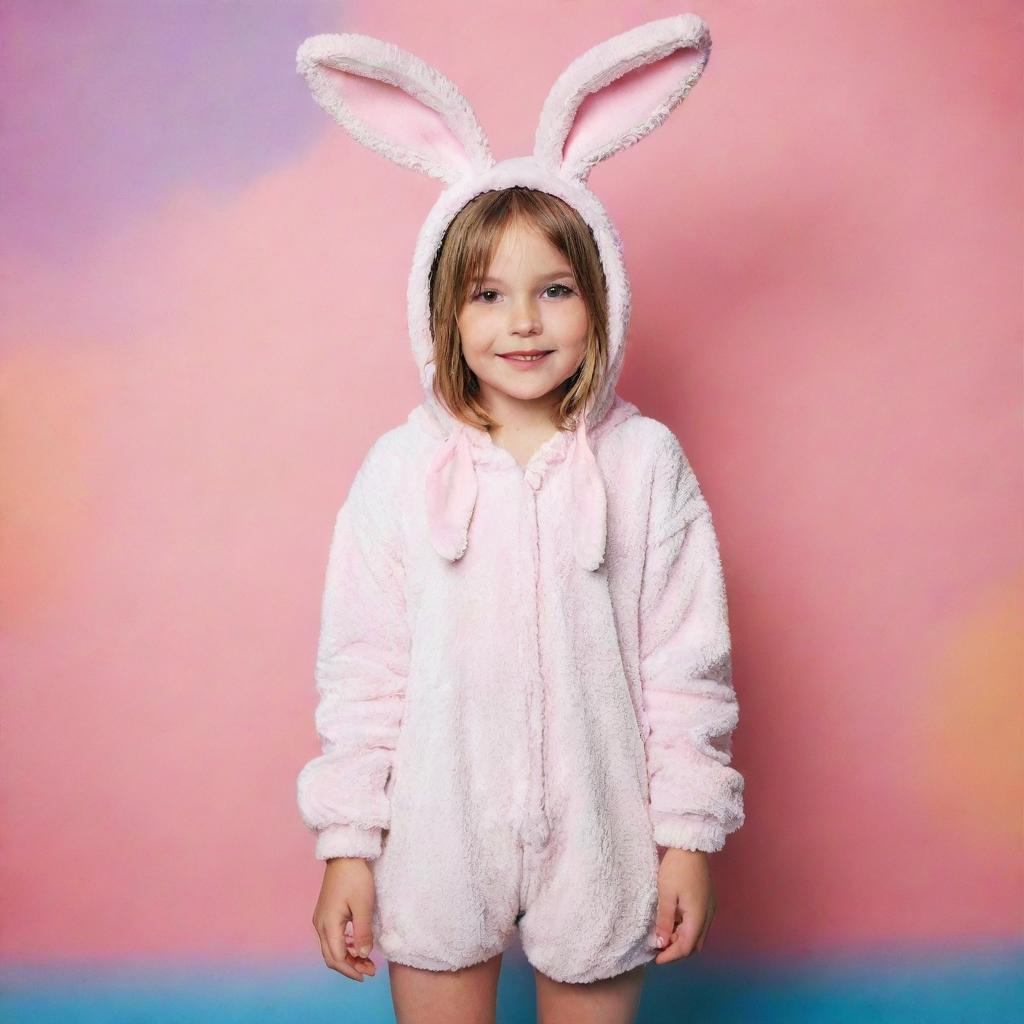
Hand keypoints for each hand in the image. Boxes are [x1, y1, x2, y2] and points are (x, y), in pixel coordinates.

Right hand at [312, 857, 377, 981]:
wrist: (344, 856)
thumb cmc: (355, 878)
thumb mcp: (363, 905)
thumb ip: (363, 932)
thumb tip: (363, 956)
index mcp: (328, 925)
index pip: (337, 958)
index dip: (352, 969)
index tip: (368, 974)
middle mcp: (320, 925)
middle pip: (331, 956)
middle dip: (350, 967)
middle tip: (370, 970)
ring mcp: (321, 919)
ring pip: (331, 948)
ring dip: (348, 957)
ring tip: (366, 960)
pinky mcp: (325, 914)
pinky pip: (332, 937)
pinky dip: (345, 946)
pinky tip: (358, 945)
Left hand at [652, 846, 715, 963]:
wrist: (691, 845)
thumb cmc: (677, 867)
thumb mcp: (666, 894)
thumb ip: (664, 920)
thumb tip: (662, 943)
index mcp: (698, 917)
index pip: (686, 947)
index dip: (670, 956)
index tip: (655, 958)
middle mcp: (707, 916)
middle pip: (693, 944)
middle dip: (676, 950)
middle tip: (657, 947)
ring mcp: (708, 908)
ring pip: (695, 934)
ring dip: (680, 939)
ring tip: (661, 934)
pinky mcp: (705, 901)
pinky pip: (696, 923)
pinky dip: (684, 929)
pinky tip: (670, 921)